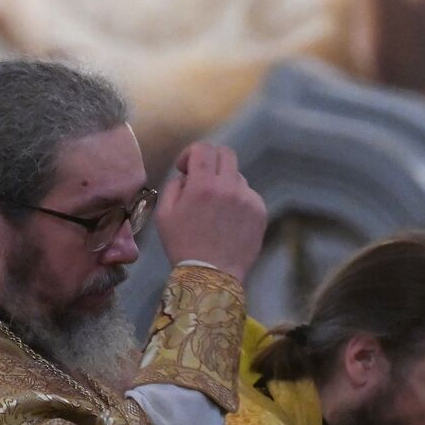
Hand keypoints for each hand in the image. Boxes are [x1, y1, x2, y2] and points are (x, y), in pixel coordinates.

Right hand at [156, 143, 266, 281]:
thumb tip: (187, 176)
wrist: (211, 276)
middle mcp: (229, 188)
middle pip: (226, 154)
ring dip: (224, 184)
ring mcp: (248, 200)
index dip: (191, 153)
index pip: (203, 148)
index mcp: (203, 186)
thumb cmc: (183, 246)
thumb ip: (174, 186)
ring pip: (237, 177)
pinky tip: (228, 221)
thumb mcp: (164, 215)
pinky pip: (248, 195)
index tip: (185, 168)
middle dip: (211, 160)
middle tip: (202, 177)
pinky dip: (237, 201)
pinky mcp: (260, 212)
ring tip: (214, 210)